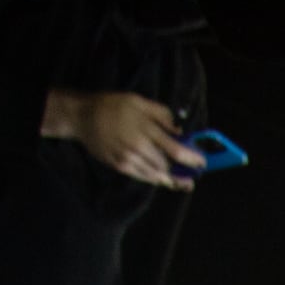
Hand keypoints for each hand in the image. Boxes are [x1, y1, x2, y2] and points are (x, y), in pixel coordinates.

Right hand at [41, 90, 200, 188]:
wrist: (82, 116)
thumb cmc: (113, 106)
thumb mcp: (139, 102)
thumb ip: (162, 115)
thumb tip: (179, 132)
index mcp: (145, 129)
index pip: (176, 150)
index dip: (193, 159)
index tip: (202, 162)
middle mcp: (138, 147)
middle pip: (167, 166)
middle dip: (182, 171)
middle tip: (193, 173)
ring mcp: (128, 159)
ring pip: (156, 175)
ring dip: (171, 179)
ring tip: (183, 182)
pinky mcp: (120, 166)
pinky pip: (143, 177)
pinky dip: (155, 178)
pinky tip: (163, 178)